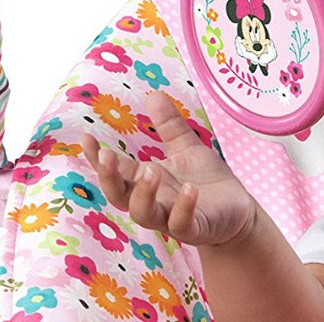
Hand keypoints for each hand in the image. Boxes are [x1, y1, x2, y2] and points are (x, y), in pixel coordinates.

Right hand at [82, 92, 257, 247]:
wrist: (238, 210)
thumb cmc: (207, 180)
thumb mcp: (187, 147)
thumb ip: (169, 125)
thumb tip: (153, 94)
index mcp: (144, 181)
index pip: (114, 171)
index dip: (97, 158)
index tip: (86, 137)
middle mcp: (152, 201)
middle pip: (118, 196)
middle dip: (109, 178)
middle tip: (108, 155)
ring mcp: (169, 218)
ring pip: (143, 214)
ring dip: (143, 193)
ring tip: (152, 170)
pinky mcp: (194, 229)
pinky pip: (181, 223)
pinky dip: (183, 207)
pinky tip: (190, 188)